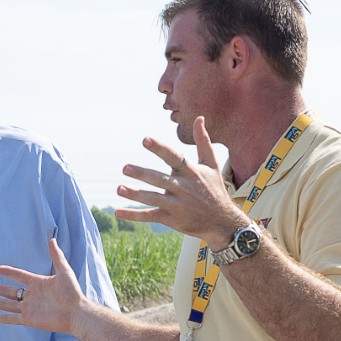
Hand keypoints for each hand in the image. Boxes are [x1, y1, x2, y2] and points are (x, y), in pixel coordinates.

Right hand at [0, 239, 85, 334]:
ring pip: (6, 304)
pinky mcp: (28, 319)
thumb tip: (52, 239)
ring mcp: (29, 308)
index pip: (20, 276)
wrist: (76, 313)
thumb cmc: (72, 292)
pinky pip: (10, 318)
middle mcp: (31, 296)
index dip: (10, 272)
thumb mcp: (64, 271)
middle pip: (9, 291)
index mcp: (38, 283)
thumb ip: (56, 256)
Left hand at [113, 119, 246, 247]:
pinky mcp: (171, 219)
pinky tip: (118, 212)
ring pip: (153, 198)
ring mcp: (177, 205)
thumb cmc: (214, 189)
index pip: (173, 157)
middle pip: (160, 179)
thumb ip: (203, 141)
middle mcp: (183, 188)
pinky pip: (150, 216)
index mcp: (191, 172)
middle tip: (125, 168)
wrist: (222, 222)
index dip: (160, 148)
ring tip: (119, 188)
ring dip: (135, 194)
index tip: (145, 140)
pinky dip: (134, 215)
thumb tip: (199, 118)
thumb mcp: (212, 165)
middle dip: (142, 173)